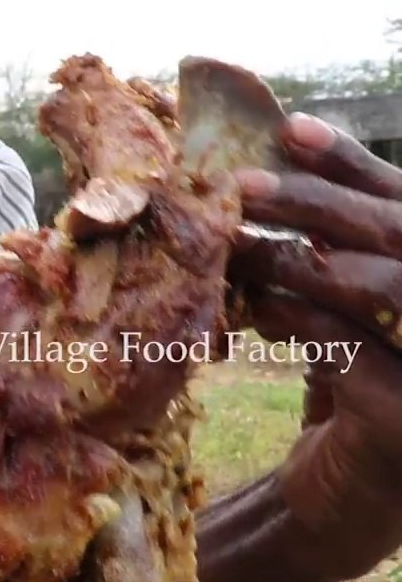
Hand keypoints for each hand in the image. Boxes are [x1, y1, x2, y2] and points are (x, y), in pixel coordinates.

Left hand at [228, 112, 401, 580]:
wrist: (353, 493)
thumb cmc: (353, 380)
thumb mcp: (342, 303)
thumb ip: (327, 245)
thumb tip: (266, 165)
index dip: (350, 163)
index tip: (288, 130)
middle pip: (400, 233)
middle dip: (314, 204)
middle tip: (238, 185)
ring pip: (386, 288)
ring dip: (302, 259)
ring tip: (236, 244)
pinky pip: (356, 354)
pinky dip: (301, 322)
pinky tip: (255, 311)